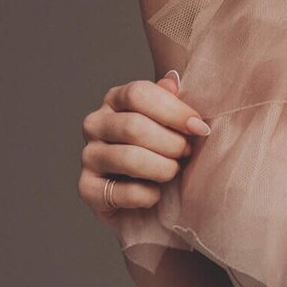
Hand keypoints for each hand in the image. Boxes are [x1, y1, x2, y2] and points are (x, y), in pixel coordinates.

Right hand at [78, 68, 211, 227]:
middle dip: (171, 144)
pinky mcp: (87, 189)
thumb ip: (176, 104)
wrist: (164, 206)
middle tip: (187, 155)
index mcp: (117, 99)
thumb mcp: (180, 127)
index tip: (199, 128)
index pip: (139, 94)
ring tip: (173, 173)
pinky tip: (156, 196)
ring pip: (129, 158)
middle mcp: (96, 123)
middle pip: (133, 127)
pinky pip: (122, 192)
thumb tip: (172, 80)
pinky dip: (148, 196)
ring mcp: (88, 156)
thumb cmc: (172, 157)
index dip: (173, 111)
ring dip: (162, 169)